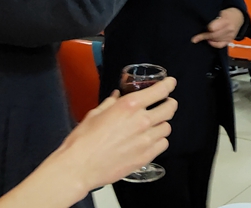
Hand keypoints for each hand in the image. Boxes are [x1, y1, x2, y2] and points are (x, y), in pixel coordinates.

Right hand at [56, 77, 177, 191]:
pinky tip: (151, 140)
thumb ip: (110, 103)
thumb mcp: (95, 114)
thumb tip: (117, 96)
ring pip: (167, 127)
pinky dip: (159, 140)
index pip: (160, 91)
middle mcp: (142, 121)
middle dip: (169, 104)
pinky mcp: (146, 156)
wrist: (79, 167)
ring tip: (155, 125)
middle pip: (169, 108)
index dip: (169, 85)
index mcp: (129, 106)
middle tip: (166, 104)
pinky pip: (163, 144)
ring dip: (162, 124)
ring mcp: (146, 140)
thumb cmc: (83, 139)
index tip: (171, 83)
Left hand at [191, 7, 244, 47]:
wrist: (239, 17)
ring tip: (201, 37)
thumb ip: (213, 18)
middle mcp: (229, 29)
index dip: (206, 28)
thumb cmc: (228, 13)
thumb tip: (202, 24)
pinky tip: (209, 41)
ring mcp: (230, 36)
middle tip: (195, 38)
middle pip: (213, 35)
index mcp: (226, 20)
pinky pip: (220, 45)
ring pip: (216, 41)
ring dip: (208, 39)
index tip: (200, 28)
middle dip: (203, 36)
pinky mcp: (230, 40)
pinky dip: (213, 44)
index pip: (213, 28)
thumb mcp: (221, 11)